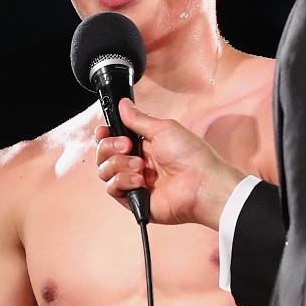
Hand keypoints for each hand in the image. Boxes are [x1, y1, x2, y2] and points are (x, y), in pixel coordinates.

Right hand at [96, 99, 243, 229]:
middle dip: (110, 146)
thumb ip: (138, 119)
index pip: (112, 139)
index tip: (104, 131)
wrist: (201, 184)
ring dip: (119, 164)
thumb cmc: (191, 156)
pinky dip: (123, 181)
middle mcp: (136, 163)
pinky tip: (140, 181)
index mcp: (144, 145)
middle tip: (127, 146)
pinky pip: (112, 189)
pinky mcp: (133, 200)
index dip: (105, 135)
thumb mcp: (163, 129)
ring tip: (141, 166)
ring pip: (105, 171)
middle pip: (104, 154)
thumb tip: (123, 105)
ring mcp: (134, 182)